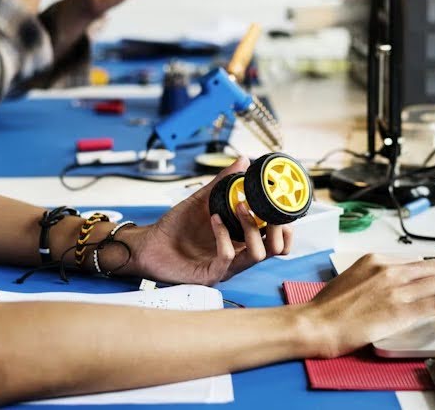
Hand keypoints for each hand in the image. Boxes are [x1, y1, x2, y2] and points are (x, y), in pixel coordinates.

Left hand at [126, 156, 292, 284]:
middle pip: (276, 249)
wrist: (148, 245)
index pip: (278, 239)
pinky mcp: (210, 274)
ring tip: (238, 207)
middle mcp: (239, 255)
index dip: (286, 226)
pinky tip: (214, 219)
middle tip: (263, 207)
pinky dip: (223, 235)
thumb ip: (223, 183)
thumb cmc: (175, 228)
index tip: (281, 204)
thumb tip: (242, 161)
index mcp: (242, 240)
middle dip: (277, 228)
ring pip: (257, 255)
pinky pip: (227, 258)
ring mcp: (226, 267)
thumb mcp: (202, 200)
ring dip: (251, 228)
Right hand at [303, 254, 434, 357]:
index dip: (432, 270)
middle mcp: (387, 270)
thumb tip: (390, 286)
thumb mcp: (351, 278)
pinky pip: (434, 304)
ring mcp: (395, 290)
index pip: (414, 260)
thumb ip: (373, 277)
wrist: (317, 323)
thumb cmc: (327, 307)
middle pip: (433, 267)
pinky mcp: (400, 311)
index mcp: (375, 260)